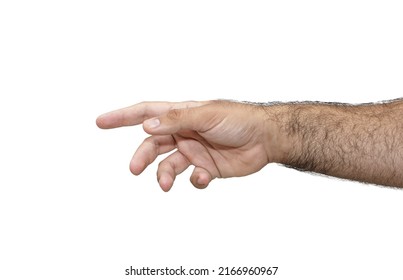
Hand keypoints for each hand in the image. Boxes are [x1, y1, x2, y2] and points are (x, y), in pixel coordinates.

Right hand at [96, 100, 282, 190]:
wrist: (266, 138)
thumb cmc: (239, 119)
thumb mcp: (207, 115)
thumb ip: (177, 120)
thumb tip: (147, 125)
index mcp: (181, 115)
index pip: (146, 113)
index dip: (122, 117)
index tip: (101, 122)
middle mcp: (184, 133)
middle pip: (153, 144)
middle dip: (141, 156)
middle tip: (133, 168)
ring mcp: (194, 151)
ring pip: (168, 165)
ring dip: (163, 175)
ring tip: (164, 184)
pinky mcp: (207, 167)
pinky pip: (192, 177)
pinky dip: (194, 180)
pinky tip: (204, 176)